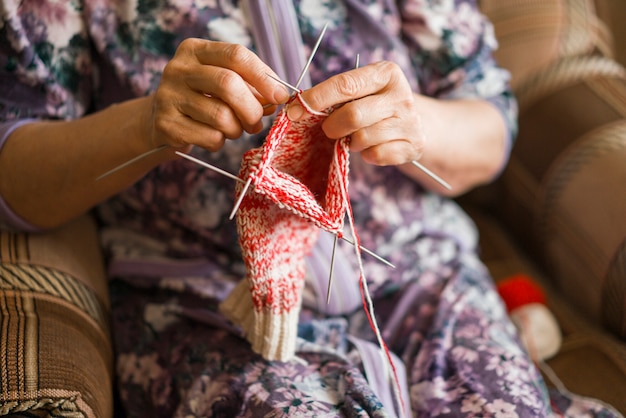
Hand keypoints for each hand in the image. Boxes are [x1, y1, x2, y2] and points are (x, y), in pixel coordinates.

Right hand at [148, 39, 289, 151]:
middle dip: (252, 108)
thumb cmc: (200, 101)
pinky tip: (214, 137)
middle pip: (228, 83)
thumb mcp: (222, 86)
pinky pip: (210, 137)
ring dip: (237, 129)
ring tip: (233, 130)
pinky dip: (220, 142)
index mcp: (194, 50)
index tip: (281, 96)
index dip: (263, 76)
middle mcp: (178, 68)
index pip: (236, 55)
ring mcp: (168, 96)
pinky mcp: (166, 124)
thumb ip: (250, 87)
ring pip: (221, 116)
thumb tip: (278, 97)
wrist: (157, 122)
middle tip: (257, 122)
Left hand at [286, 61, 424, 165]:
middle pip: (353, 115)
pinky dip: (367, 155)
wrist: (416, 121)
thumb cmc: (376, 103)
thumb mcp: (362, 89)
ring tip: (355, 136)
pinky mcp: (413, 145)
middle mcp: (402, 94)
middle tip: (329, 129)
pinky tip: (371, 146)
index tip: (294, 111)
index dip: (316, 99)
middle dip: (332, 126)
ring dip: (350, 141)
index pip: (345, 84)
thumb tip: (297, 107)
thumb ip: (335, 94)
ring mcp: (410, 121)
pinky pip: (376, 155)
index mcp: (386, 73)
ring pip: (363, 138)